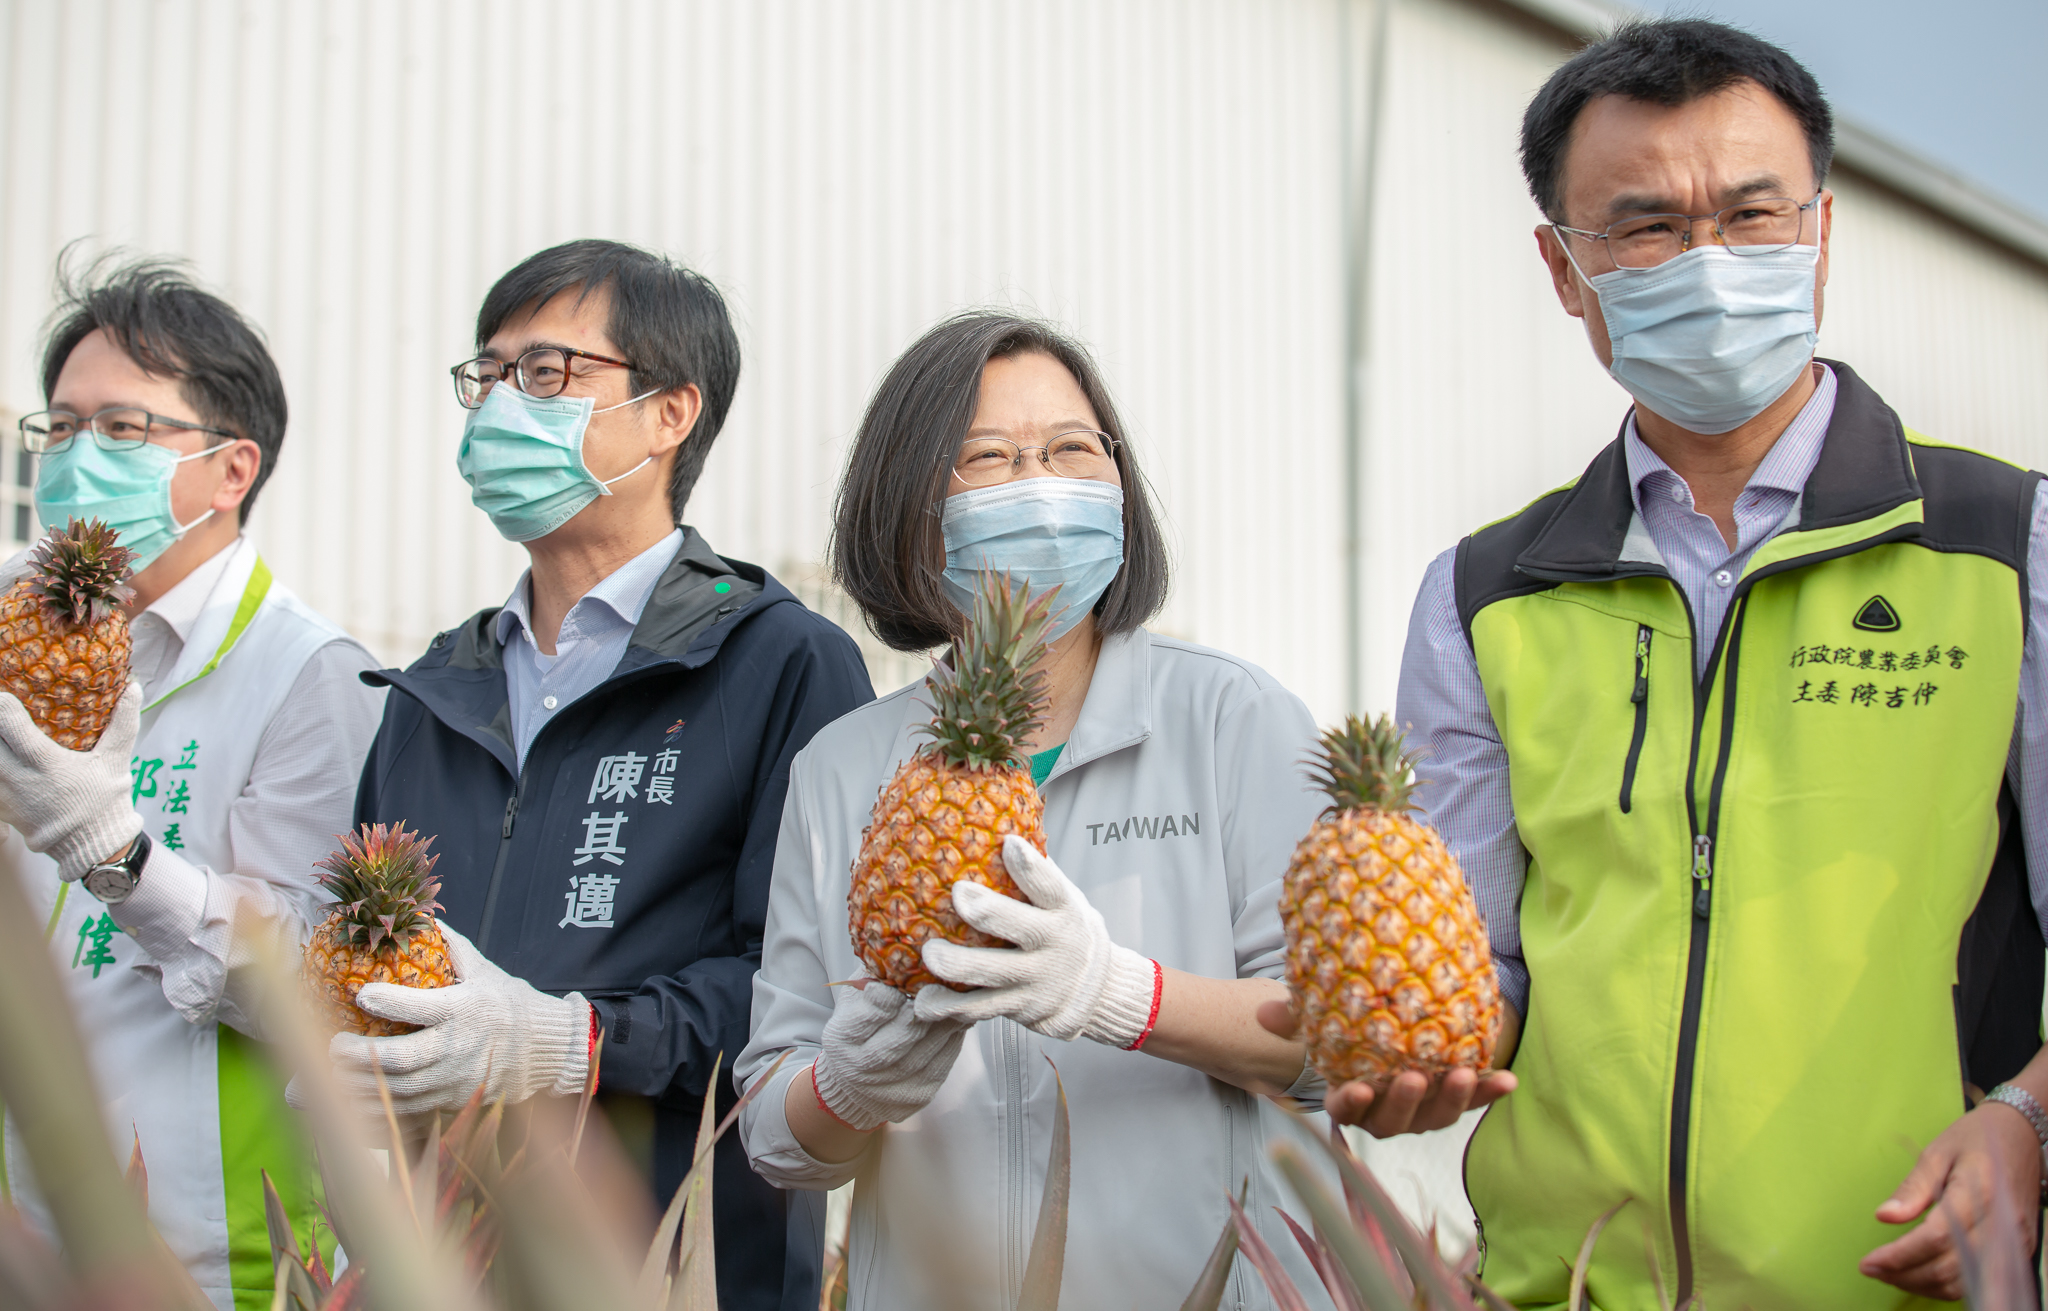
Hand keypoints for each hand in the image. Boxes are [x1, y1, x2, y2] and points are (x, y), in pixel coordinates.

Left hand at [0, 684, 143, 879]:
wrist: (90, 845)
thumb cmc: (104, 800)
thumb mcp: (117, 760)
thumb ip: (123, 723)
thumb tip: (132, 687)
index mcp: (44, 762)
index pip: (9, 724)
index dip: (3, 706)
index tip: (7, 697)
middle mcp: (18, 777)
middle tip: (7, 719)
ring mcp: (5, 794)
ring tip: (7, 739)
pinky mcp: (0, 807)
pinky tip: (9, 764)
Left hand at [328, 922, 590, 1114]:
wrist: (544, 1050)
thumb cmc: (509, 1004)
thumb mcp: (485, 970)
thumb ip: (451, 946)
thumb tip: (421, 915)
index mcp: (464, 1011)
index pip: (419, 1008)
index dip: (387, 1002)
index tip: (361, 994)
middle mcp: (458, 1050)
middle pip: (398, 1060)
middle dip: (358, 1055)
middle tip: (332, 1046)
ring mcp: (453, 1083)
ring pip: (395, 1094)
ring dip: (356, 1088)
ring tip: (328, 1077)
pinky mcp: (451, 1105)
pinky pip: (405, 1118)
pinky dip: (373, 1117)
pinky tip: (347, 1109)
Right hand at [811, 974, 971, 1130]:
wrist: (853, 1087)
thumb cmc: (857, 1029)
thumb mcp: (852, 1000)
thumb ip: (872, 974)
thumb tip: (902, 939)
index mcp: (842, 1037)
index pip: (874, 1010)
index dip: (897, 990)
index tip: (912, 972)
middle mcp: (863, 1066)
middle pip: (906, 1032)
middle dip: (930, 1004)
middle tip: (948, 980)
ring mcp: (892, 1085)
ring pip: (931, 1046)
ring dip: (950, 1017)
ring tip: (962, 993)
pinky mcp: (918, 1094)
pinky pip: (945, 1059)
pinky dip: (956, 1035)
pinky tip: (961, 1016)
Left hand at [915, 835, 1157, 1047]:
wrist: (1097, 992)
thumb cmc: (1067, 932)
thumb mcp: (1065, 900)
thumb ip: (1037, 872)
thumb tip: (998, 823)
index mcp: (1063, 910)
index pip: (1049, 885)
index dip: (1030, 866)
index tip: (1009, 844)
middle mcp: (1052, 944)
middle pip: (1019, 927)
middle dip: (988, 910)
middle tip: (958, 894)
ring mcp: (1035, 979)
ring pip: (993, 972)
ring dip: (958, 964)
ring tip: (930, 954)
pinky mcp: (1018, 1007)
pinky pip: (979, 1009)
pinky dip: (948, 1008)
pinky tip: (923, 1002)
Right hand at [1255, 998, 1516, 1134]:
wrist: (1394, 1029)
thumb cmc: (1351, 1029)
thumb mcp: (1324, 1020)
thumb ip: (1298, 1017)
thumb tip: (1265, 1012)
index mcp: (1349, 1098)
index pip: (1343, 1109)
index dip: (1349, 1103)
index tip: (1355, 1089)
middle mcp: (1385, 1112)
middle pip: (1393, 1120)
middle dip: (1405, 1102)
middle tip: (1415, 1077)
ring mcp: (1420, 1110)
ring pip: (1434, 1116)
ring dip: (1453, 1101)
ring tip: (1466, 1075)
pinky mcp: (1452, 1099)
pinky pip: (1472, 1101)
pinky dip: (1489, 1093)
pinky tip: (1508, 1080)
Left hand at [1860, 1100, 2041, 1298]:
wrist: (2021, 1136)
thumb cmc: (1976, 1140)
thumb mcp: (1937, 1153)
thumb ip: (1913, 1188)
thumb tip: (1884, 1217)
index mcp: (1978, 1193)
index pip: (1935, 1238)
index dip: (1900, 1256)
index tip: (1869, 1262)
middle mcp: (2001, 1225)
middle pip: (1949, 1268)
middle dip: (1905, 1275)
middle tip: (1872, 1270)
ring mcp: (2014, 1243)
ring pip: (1964, 1283)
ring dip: (1922, 1285)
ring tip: (1890, 1274)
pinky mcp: (2017, 1252)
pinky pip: (1979, 1281)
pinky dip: (1947, 1285)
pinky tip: (1919, 1274)